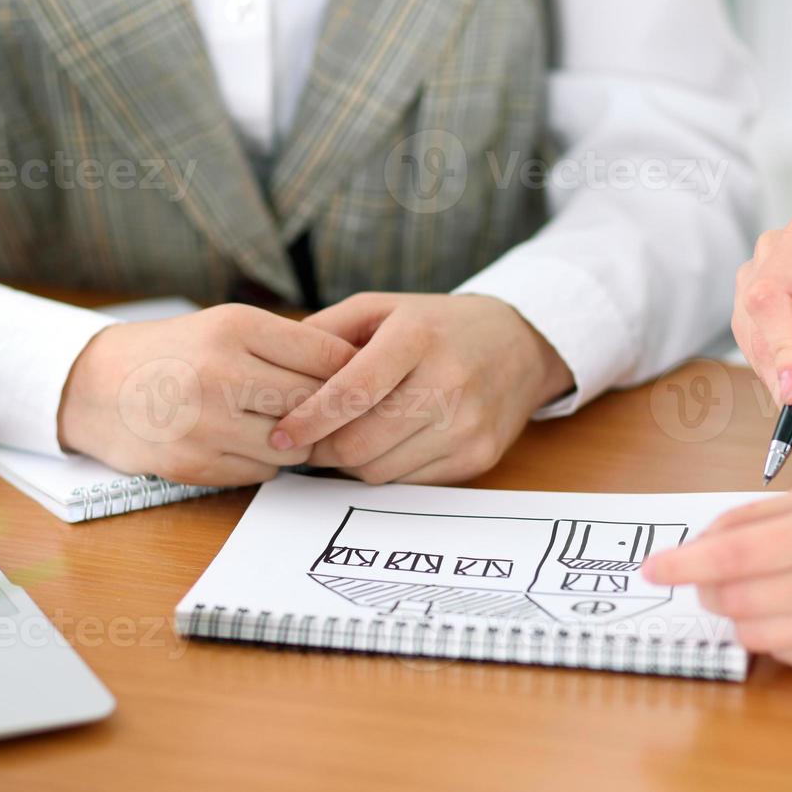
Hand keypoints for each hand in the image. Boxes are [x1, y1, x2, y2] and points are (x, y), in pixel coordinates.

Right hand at [58, 304, 355, 485]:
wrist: (95, 387)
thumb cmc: (176, 353)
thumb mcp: (227, 327)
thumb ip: (289, 346)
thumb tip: (363, 372)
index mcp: (234, 327)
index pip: (327, 355)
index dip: (353, 372)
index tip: (365, 380)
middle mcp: (219, 372)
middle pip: (316, 402)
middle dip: (329, 411)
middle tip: (335, 413)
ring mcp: (204, 422)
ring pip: (295, 444)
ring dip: (297, 441)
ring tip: (280, 424)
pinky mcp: (193, 463)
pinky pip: (262, 471)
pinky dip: (264, 461)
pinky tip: (243, 442)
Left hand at [269, 293, 573, 483]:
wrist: (520, 346)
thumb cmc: (436, 326)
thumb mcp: (382, 308)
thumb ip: (325, 332)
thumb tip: (271, 368)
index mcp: (417, 337)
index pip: (351, 392)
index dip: (308, 419)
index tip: (280, 432)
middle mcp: (448, 381)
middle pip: (361, 443)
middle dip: (323, 449)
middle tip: (307, 442)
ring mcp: (468, 424)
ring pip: (380, 471)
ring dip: (352, 463)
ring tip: (346, 439)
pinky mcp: (479, 456)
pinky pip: (410, 482)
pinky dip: (386, 469)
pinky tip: (385, 446)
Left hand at [643, 482, 791, 677]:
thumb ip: (758, 517)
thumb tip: (701, 543)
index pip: (733, 556)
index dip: (684, 565)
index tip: (654, 570)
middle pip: (736, 600)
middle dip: (709, 590)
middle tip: (711, 579)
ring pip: (757, 634)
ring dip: (740, 616)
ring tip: (760, 595)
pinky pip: (791, 658)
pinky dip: (778, 637)